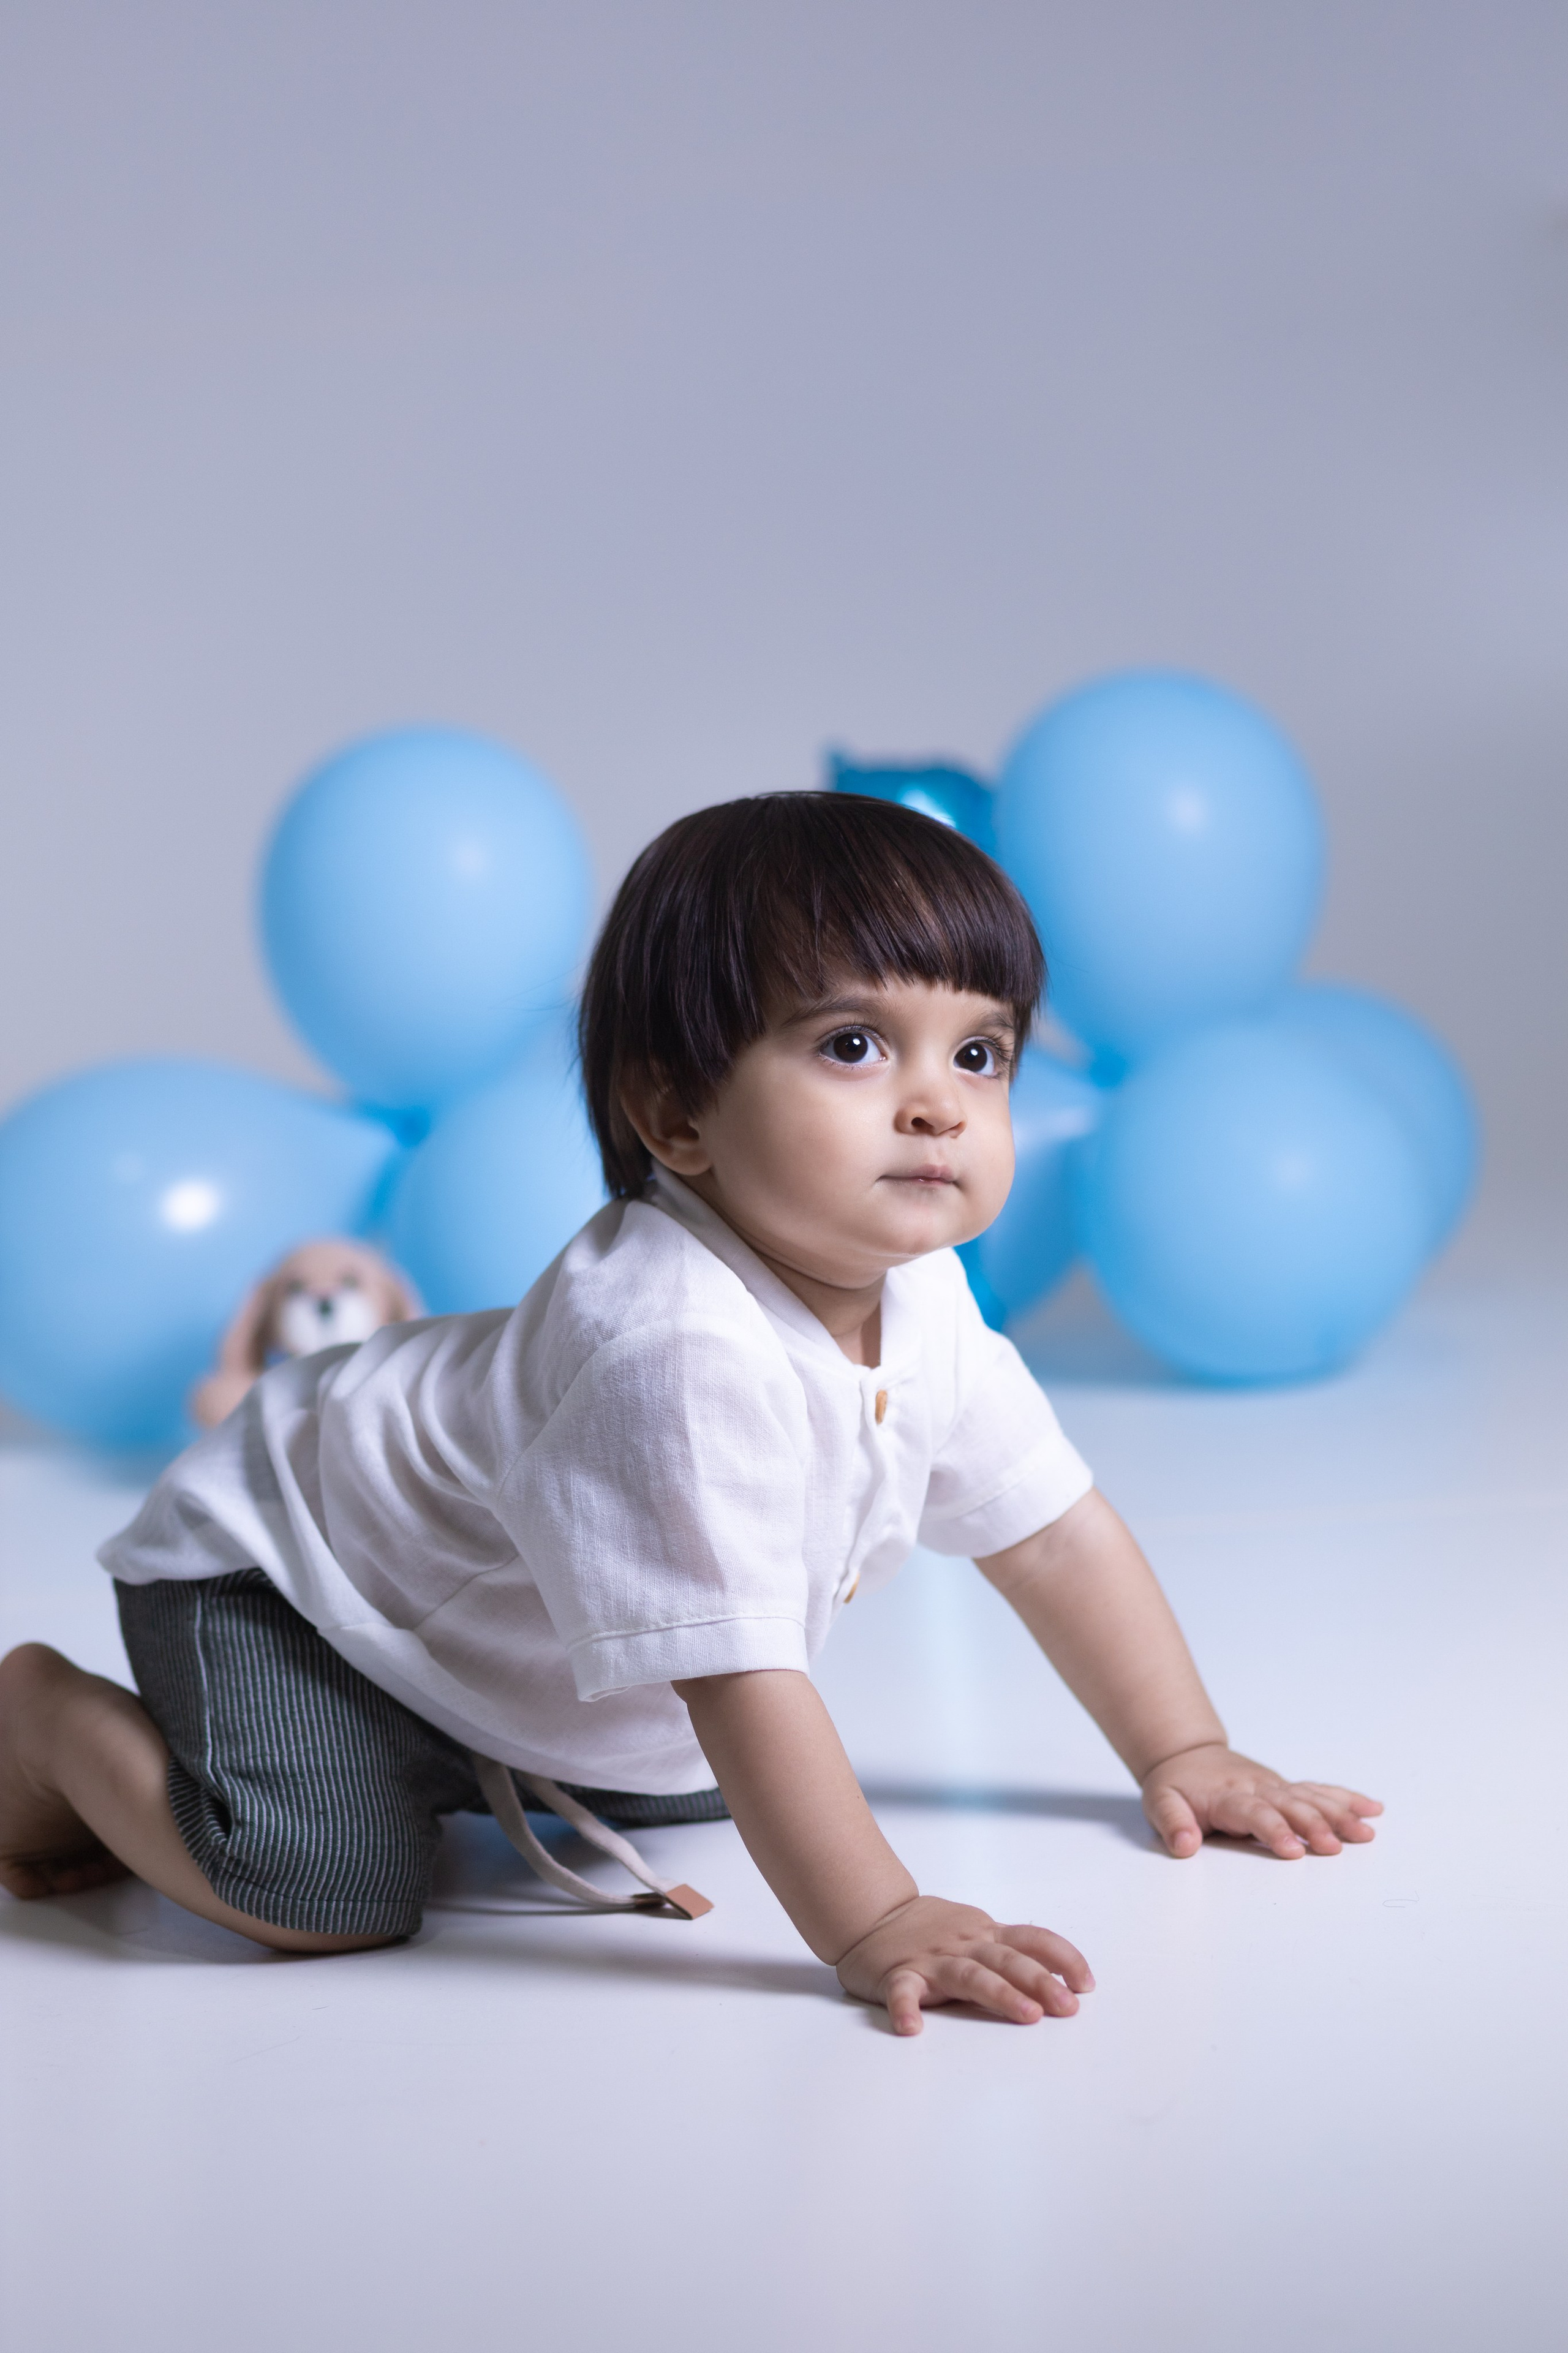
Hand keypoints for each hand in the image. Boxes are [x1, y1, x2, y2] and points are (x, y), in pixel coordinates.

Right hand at [835, 1892, 1093, 2036]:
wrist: (872, 1913)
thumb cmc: (932, 1930)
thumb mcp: (977, 1930)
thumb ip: (1011, 1950)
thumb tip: (1061, 1976)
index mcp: (986, 1934)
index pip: (1033, 1940)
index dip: (1063, 1958)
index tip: (1086, 1984)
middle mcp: (965, 1944)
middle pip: (1008, 1960)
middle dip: (1041, 1982)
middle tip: (1067, 2007)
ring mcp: (932, 1959)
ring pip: (970, 1975)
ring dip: (1000, 1994)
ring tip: (1027, 2016)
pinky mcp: (897, 1974)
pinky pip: (903, 1992)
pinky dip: (906, 2009)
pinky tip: (912, 2028)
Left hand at [1142, 1743, 1381, 1859]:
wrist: (1186, 1754)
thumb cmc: (1175, 1785)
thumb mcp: (1160, 1802)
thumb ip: (1172, 1823)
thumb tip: (1184, 1845)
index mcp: (1227, 1795)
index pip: (1254, 1813)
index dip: (1274, 1830)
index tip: (1294, 1851)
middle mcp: (1256, 1788)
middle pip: (1290, 1805)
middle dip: (1314, 1826)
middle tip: (1336, 1847)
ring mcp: (1274, 1786)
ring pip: (1310, 1798)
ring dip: (1339, 1814)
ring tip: (1366, 1832)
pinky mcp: (1284, 1787)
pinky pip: (1317, 1790)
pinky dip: (1344, 1798)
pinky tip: (1372, 1809)